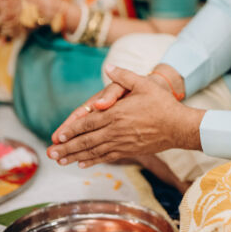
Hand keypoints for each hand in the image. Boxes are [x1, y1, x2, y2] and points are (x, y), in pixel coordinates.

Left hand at [47, 68, 203, 167]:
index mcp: (116, 113)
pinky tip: (82, 163)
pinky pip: (106, 157)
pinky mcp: (129, 151)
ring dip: (75, 156)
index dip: (71, 130)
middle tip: (51, 153)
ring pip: (93, 151)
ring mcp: (122, 143)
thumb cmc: (162, 103)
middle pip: (85, 141)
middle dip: (66, 148)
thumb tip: (109, 67)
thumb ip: (124, 76)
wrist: (179, 126)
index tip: (57, 136)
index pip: (87, 123)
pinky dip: (92, 160)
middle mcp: (115, 131)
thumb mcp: (143, 83)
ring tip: (60, 161)